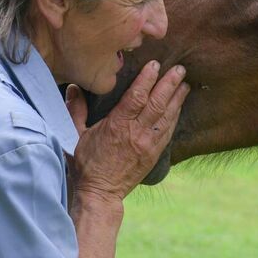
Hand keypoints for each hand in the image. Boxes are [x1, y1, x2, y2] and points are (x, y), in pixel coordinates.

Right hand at [64, 62, 188, 205]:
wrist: (101, 193)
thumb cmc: (86, 164)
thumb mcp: (74, 135)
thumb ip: (75, 110)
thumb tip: (73, 87)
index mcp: (117, 126)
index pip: (136, 97)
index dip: (147, 79)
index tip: (155, 65)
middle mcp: (136, 133)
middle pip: (157, 103)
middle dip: (170, 84)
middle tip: (180, 69)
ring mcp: (148, 145)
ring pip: (167, 116)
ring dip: (177, 98)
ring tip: (185, 83)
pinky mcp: (154, 154)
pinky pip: (168, 132)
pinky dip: (175, 116)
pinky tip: (180, 106)